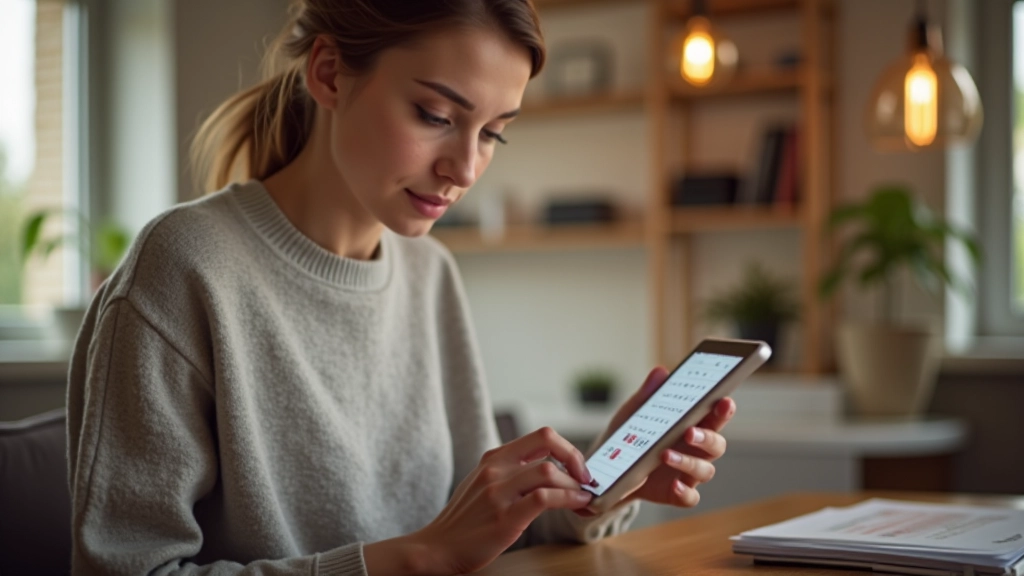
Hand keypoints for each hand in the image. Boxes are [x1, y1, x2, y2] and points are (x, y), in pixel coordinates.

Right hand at [394, 427, 594, 574]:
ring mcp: (498, 492)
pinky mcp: (505, 518)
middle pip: (548, 444)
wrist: (437, 547)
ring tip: (583, 497)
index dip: (567, 448)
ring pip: (549, 471)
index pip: (540, 435)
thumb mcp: (483, 484)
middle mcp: (495, 469)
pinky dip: (568, 499)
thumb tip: (551, 471)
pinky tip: (576, 505)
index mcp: (493, 458)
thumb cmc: (465, 520)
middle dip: (576, 461)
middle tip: (586, 480)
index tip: (577, 467)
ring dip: (574, 485)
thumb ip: (510, 472)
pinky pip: (544, 499)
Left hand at [601, 367, 735, 508]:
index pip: (715, 415)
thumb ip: (648, 395)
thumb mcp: (633, 414)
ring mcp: (688, 473)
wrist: (610, 470)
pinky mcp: (676, 493)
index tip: (724, 401)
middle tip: (690, 432)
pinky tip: (673, 485)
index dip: (723, 409)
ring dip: (689, 463)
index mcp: (691, 425)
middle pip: (717, 444)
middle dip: (708, 437)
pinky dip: (685, 492)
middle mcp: (696, 450)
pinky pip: (690, 496)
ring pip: (705, 470)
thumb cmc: (629, 436)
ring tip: (665, 454)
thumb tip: (661, 372)